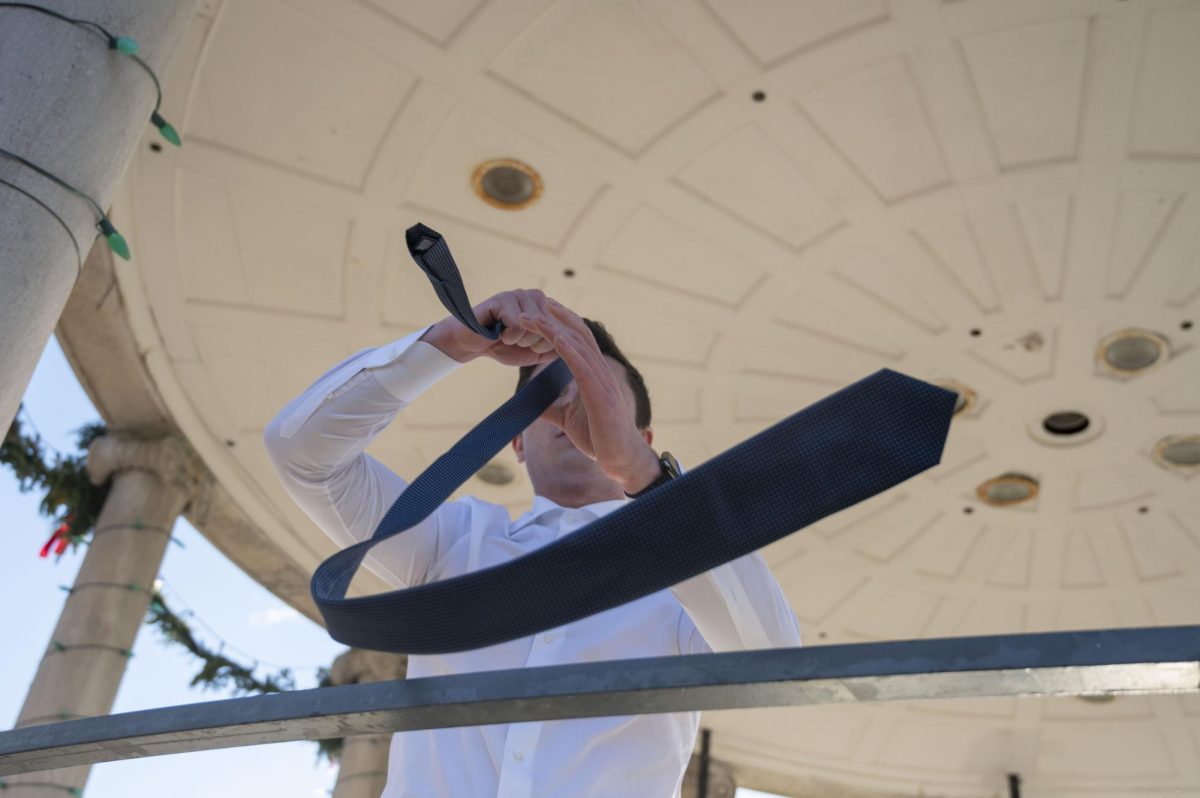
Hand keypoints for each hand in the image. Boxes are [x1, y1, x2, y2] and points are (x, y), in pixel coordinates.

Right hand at [419, 289, 559, 366]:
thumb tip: (577, 346)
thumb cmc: (503, 346)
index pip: (562, 330)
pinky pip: (517, 325)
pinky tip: (497, 332)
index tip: (531, 347)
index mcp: (546, 307)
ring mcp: (520, 294)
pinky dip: (508, 337)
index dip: (547, 346)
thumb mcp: (535, 351)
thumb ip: (555, 346)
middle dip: (533, 344)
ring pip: (534, 328)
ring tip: (506, 336)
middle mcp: (536, 296)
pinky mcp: (504, 298)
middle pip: (550, 330)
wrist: (472, 344)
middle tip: (514, 341)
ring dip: (519, 341)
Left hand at [518, 300, 658, 488]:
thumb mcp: (568, 420)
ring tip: (535, 316)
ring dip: (555, 329)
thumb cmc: (599, 439)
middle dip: (558, 316)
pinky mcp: (601, 396)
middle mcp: (601, 373)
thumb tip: (533, 404)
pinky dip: (569, 350)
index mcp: (594, 375)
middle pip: (580, 335)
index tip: (542, 310)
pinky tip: (554, 338)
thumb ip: (553, 408)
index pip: (579, 341)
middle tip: (538, 300)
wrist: (619, 459)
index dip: (561, 323)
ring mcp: (603, 383)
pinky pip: (584, 367)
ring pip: (579, 346)